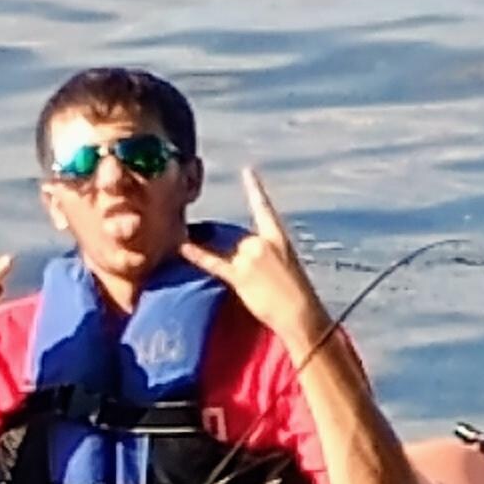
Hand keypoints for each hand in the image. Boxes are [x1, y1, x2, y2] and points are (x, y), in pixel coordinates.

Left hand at [180, 166, 335, 351]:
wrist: (301, 313)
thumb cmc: (298, 294)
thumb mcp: (288, 265)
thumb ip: (268, 255)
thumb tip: (248, 258)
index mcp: (279, 237)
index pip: (264, 208)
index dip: (255, 188)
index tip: (247, 170)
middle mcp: (261, 242)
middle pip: (241, 242)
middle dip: (246, 262)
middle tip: (264, 283)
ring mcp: (249, 258)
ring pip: (232, 256)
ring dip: (240, 273)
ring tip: (259, 290)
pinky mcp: (239, 275)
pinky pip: (213, 263)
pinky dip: (197, 255)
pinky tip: (182, 247)